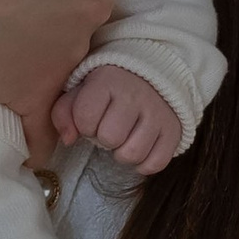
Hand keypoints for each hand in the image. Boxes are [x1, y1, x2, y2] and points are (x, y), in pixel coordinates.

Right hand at [0, 0, 114, 166]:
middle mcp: (90, 4)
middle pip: (79, 5)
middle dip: (52, 6)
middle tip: (6, 3)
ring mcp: (68, 51)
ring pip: (65, 52)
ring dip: (43, 53)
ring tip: (0, 46)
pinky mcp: (41, 90)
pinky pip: (51, 123)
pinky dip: (47, 134)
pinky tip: (39, 148)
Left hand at [54, 63, 184, 173]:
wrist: (152, 75)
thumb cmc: (108, 88)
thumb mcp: (81, 90)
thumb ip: (64, 112)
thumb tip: (69, 140)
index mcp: (108, 81)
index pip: (85, 117)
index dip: (83, 124)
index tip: (91, 117)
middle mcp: (136, 95)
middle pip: (109, 138)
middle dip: (103, 138)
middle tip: (109, 128)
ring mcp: (158, 113)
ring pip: (132, 154)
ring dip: (122, 153)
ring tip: (124, 138)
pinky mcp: (174, 131)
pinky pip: (155, 163)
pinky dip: (144, 163)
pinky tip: (140, 148)